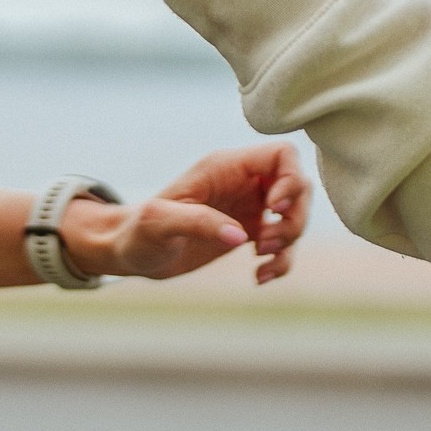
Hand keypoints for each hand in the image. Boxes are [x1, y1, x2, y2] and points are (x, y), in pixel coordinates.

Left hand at [61, 141, 309, 283]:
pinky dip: (282, 262)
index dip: (292, 179)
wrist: (130, 253)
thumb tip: (240, 236)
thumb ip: (196, 223)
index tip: (274, 209)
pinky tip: (260, 277)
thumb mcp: (158, 224)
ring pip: (295, 217)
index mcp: (224, 167)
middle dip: (294, 219)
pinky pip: (284, 244)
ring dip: (289, 242)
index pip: (282, 154)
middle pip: (299, 187)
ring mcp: (248, 207)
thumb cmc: (138, 233)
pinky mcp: (248, 232)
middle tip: (265, 242)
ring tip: (259, 260)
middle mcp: (242, 183)